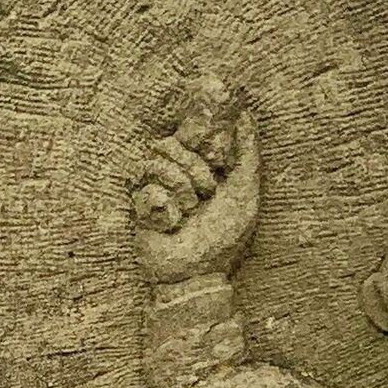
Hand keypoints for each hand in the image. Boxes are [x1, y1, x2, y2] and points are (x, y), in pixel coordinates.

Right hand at [130, 85, 259, 287]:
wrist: (197, 274)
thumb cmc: (225, 236)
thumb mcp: (246, 189)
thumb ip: (248, 151)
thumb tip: (246, 114)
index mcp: (202, 167)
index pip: (190, 133)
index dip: (198, 135)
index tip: (211, 148)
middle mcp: (177, 175)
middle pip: (169, 143)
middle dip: (191, 166)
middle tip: (205, 191)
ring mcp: (156, 190)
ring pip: (154, 162)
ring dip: (178, 186)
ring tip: (189, 210)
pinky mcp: (139, 207)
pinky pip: (145, 189)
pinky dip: (163, 206)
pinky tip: (172, 223)